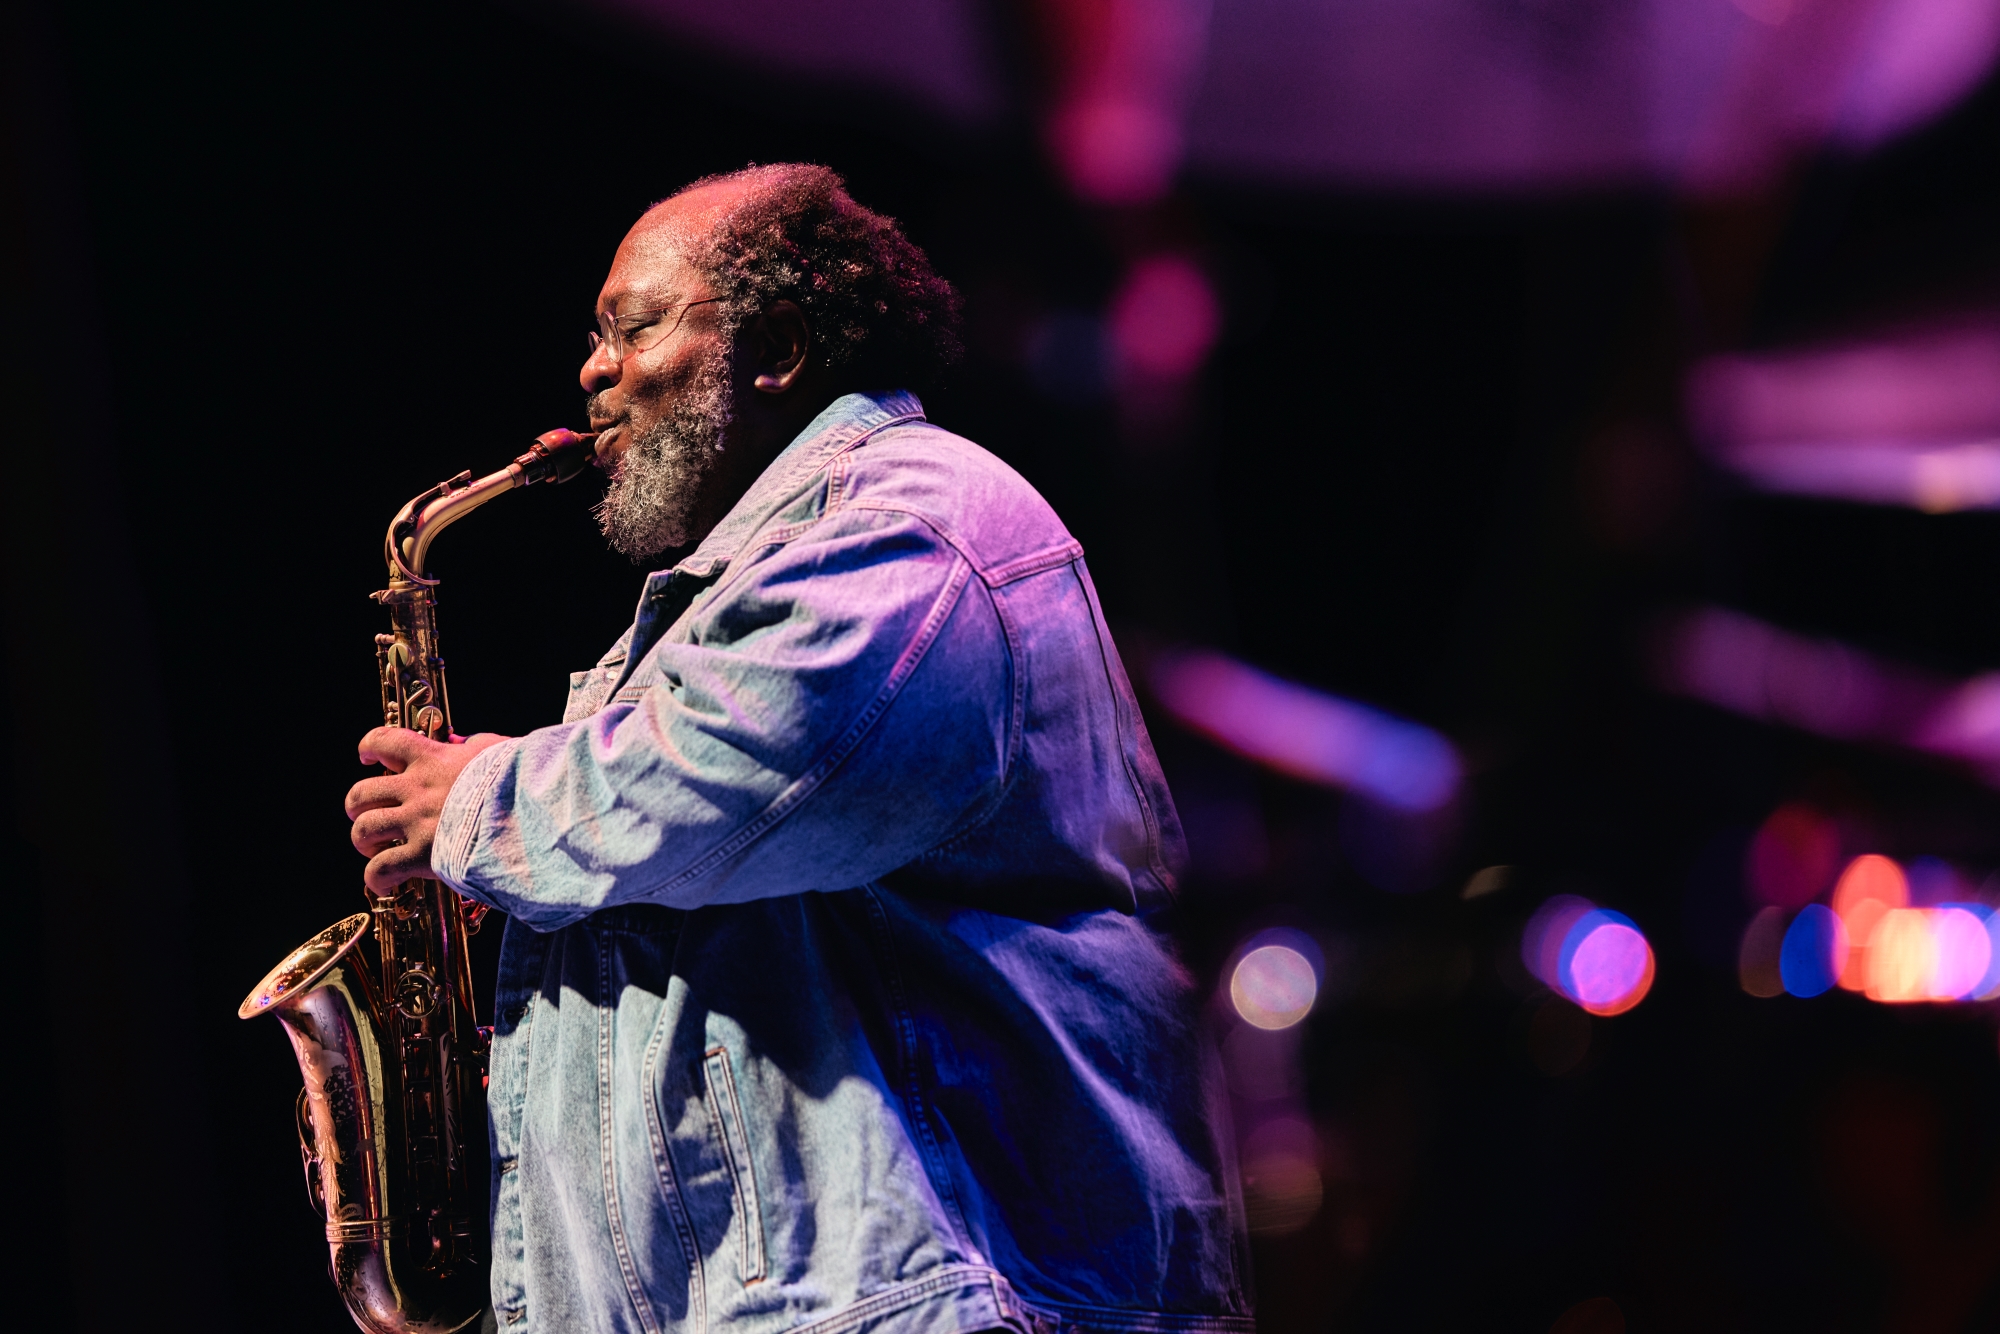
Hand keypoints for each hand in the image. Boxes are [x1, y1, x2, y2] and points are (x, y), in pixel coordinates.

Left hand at [346, 727, 509, 893]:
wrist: (528, 810)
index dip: (369, 747)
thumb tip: (464, 745)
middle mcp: (416, 789)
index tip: (367, 756)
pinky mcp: (421, 855)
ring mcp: (415, 823)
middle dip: (358, 806)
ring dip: (364, 841)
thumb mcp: (499, 749)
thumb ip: (476, 746)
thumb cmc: (520, 779)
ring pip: (363, 830)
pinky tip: (382, 882)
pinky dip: (376, 877)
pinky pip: (381, 869)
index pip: (385, 741)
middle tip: (370, 814)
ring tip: (375, 848)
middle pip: (361, 792)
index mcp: (432, 759)